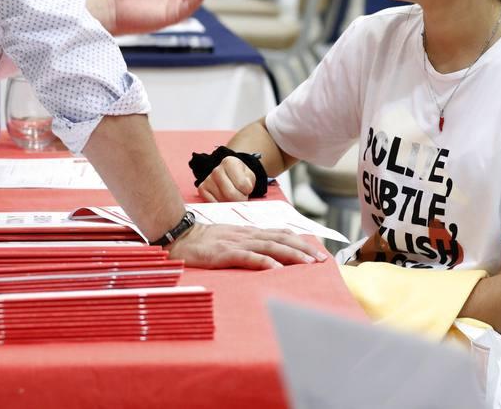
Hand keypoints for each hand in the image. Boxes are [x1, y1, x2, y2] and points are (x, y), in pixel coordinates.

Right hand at [166, 222, 327, 269]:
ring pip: (270, 246)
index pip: (280, 233)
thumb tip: (268, 254)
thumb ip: (248, 244)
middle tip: (321, 259)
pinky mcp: (224, 253)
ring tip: (307, 263)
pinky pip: (247, 257)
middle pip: (281, 239)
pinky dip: (264, 261)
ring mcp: (236, 243)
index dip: (300, 241)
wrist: (179, 236)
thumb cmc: (204, 242)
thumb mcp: (230, 239)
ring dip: (291, 255)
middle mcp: (246, 235)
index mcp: (249, 232)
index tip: (317, 251)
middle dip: (303, 248)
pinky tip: (276, 267)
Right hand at [197, 156, 256, 201]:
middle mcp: (216, 170)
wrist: (229, 176)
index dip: (247, 190)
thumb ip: (248, 185)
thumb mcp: (249, 177)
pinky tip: (223, 199)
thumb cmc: (240, 177)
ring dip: (230, 203)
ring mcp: (208, 179)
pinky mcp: (202, 189)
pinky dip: (221, 206)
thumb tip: (242, 200)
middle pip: (231, 195)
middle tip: (240, 196)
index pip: (243, 185)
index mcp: (230, 162)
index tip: (246, 187)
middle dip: (239, 200)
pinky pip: (213, 204)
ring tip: (231, 196)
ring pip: (223, 201)